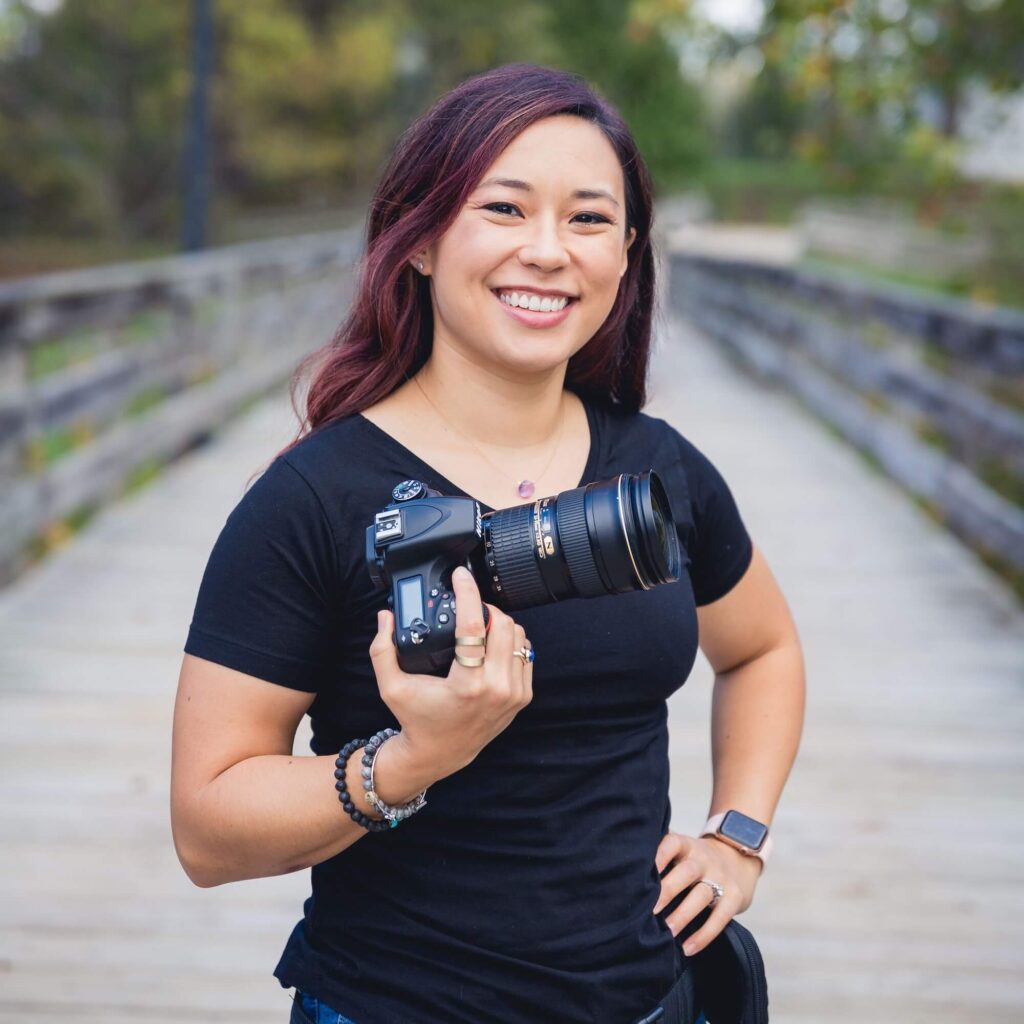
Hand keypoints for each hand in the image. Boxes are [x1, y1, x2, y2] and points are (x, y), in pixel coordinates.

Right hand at [368, 566, 532, 783]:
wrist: (440, 753)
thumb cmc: (416, 718)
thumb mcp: (390, 686)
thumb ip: (382, 649)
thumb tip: (385, 615)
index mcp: (467, 684)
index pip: (474, 625)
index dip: (468, 592)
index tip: (461, 575)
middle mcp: (496, 688)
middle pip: (502, 623)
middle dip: (484, 606)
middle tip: (467, 605)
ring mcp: (513, 693)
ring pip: (517, 635)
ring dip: (499, 622)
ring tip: (479, 623)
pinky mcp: (522, 696)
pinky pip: (525, 653)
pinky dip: (510, 642)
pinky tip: (492, 643)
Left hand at [652, 832, 762, 956]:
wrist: (737, 857)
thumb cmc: (694, 859)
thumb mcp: (681, 849)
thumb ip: (658, 856)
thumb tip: (620, 870)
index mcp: (686, 845)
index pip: (671, 843)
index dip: (657, 855)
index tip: (641, 872)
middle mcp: (703, 858)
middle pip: (687, 871)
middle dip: (668, 890)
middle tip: (650, 911)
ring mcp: (721, 876)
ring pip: (702, 894)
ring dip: (683, 915)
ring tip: (667, 933)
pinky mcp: (735, 896)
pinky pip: (720, 917)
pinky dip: (704, 935)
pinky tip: (688, 948)